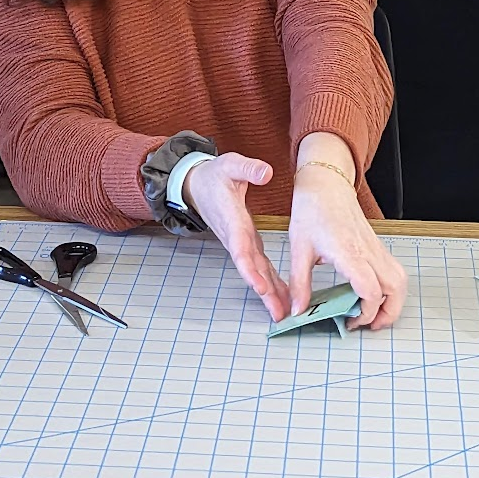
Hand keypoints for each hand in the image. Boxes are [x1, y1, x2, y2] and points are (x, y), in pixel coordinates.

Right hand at [183, 153, 291, 320]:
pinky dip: (270, 282)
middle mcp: (235, 237)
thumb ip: (247, 168)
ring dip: (269, 293)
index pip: (240, 249)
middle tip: (278, 312)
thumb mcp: (229, 164)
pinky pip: (259, 266)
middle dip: (264, 291)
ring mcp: (240, 243)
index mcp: (232, 220)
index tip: (260, 286)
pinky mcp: (246, 243)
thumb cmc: (213, 176)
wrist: (195, 185)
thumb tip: (266, 172)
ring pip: (256, 271)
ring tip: (282, 313)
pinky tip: (282, 296)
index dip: (250, 269)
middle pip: (250, 269)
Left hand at [288, 164, 407, 330]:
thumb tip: (297, 310)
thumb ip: (298, 283)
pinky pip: (393, 270)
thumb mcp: (298, 248)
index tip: (349, 321)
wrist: (326, 184)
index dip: (365, 313)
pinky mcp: (376, 245)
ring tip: (375, 314)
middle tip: (369, 326)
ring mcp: (375, 247)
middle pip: (395, 288)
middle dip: (388, 313)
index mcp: (349, 253)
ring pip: (400, 280)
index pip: (370, 290)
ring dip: (394, 301)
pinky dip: (391, 288)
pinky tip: (373, 294)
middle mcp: (368, 251)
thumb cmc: (312, 210)